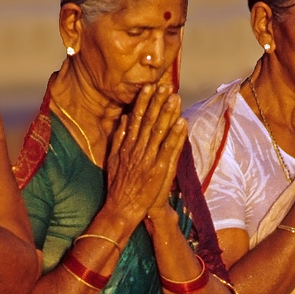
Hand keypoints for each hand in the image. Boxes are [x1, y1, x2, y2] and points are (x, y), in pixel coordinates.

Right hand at [103, 83, 186, 232]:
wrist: (122, 208)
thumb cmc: (118, 185)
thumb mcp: (113, 158)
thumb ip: (118, 137)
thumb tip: (124, 118)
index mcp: (127, 145)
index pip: (137, 118)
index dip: (144, 101)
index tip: (150, 87)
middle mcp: (137, 148)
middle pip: (149, 120)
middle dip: (158, 102)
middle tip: (165, 86)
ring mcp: (148, 158)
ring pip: (159, 131)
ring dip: (168, 113)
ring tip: (175, 98)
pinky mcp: (159, 169)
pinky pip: (169, 149)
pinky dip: (176, 135)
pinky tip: (182, 122)